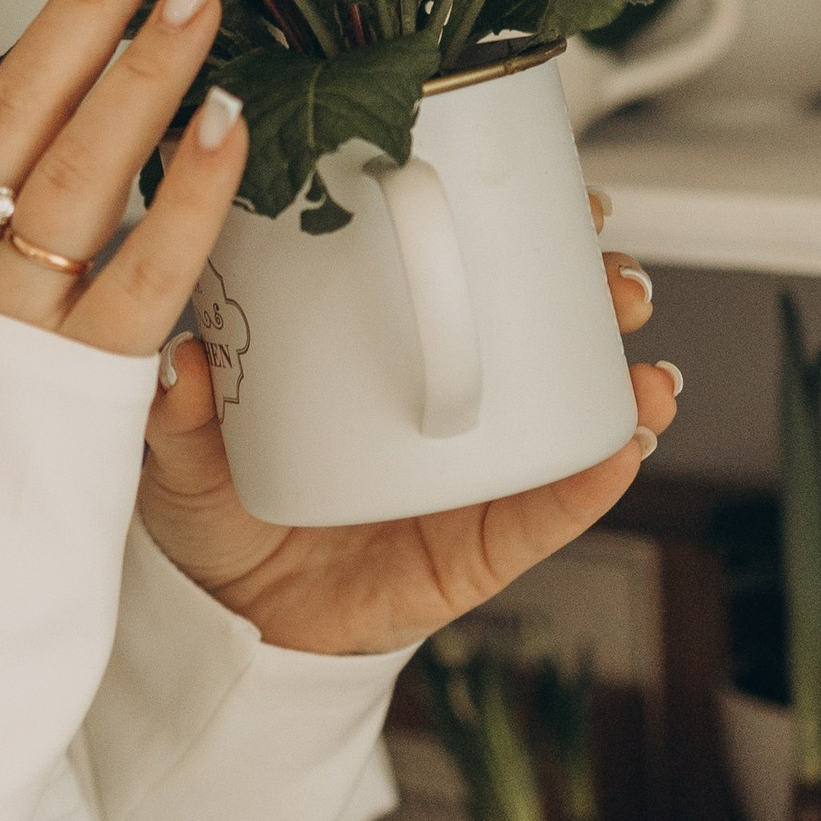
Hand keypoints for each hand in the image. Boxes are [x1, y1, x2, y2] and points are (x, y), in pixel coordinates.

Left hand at [139, 201, 679, 655]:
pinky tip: (622, 444)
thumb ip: (182, 407)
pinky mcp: (480, 548)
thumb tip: (190, 358)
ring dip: (622, 380)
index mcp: (385, 359)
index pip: (462, 277)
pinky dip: (592, 479)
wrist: (234, 623)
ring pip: (569, 417)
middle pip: (545, 334)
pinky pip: (547, 513)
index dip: (521, 234)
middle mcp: (444, 409)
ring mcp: (472, 478)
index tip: (556, 198)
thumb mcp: (186, 448)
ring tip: (638, 359)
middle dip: (599, 292)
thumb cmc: (223, 513)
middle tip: (609, 271)